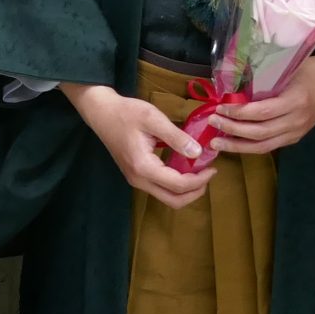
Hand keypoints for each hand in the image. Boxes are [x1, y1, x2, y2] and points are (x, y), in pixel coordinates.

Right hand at [64, 83, 213, 208]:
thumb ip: (176, 137)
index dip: (199, 179)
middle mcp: (139, 179)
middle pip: (173, 201)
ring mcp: (136, 180)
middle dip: (195, 192)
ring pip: (167, 197)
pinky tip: (184, 167)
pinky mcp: (136, 175)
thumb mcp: (153, 118)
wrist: (101, 112)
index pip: (178, 185)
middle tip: (209, 174)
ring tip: (199, 171)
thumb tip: (198, 153)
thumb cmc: (126, 112)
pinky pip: (160, 188)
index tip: (213, 167)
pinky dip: (176, 184)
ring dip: (186, 190)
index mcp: (143, 167)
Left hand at [208, 47, 314, 156]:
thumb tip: (230, 81)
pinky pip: (268, 146)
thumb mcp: (287, 67)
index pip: (262, 112)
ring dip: (237, 145)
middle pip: (260, 133)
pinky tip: (232, 142)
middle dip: (232, 129)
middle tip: (212, 122)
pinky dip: (248, 146)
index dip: (239, 113)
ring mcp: (297, 132)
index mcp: (295, 100)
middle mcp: (296, 120)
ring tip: (216, 142)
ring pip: (263, 146)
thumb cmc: (307, 69)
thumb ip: (263, 77)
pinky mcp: (294, 138)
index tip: (220, 107)